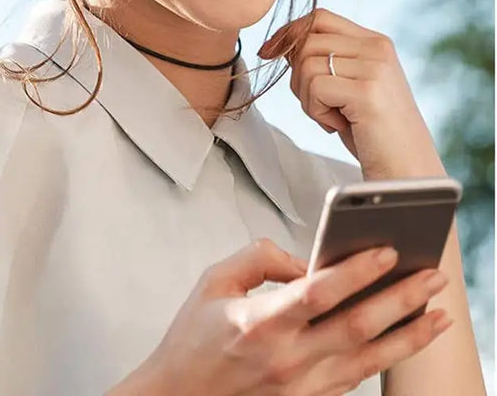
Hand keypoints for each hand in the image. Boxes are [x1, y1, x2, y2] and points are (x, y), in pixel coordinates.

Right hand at [110, 238, 451, 395]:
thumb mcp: (213, 282)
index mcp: (258, 322)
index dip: (355, 270)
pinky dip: (386, 356)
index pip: (318, 292)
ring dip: (407, 333)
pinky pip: (357, 377)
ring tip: (438, 311)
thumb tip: (304, 261)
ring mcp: (301, 386)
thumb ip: (258, 258)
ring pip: (368, 358)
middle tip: (431, 275)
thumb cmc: (193, 339)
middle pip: (356, 325)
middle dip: (400, 298)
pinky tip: (405, 339)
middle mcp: (286, 358)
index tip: (386, 250)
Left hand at [258, 8, 445, 179]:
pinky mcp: (367, 91)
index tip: (268, 52)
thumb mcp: (346, 85)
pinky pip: (314, 87)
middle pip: (307, 41)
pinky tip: (338, 125)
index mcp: (374, 42)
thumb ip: (322, 59)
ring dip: (307, 98)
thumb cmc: (370, 132)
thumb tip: (279, 43)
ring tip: (332, 117)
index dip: (288, 32)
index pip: (319, 17)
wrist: (405, 170)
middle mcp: (377, 48)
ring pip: (306, 64)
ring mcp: (375, 68)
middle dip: (297, 77)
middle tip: (319, 106)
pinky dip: (316, 111)